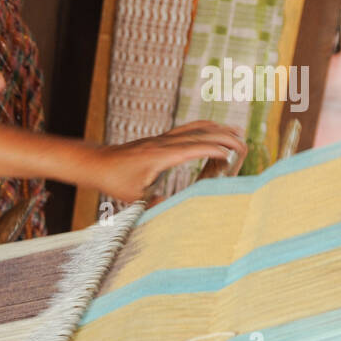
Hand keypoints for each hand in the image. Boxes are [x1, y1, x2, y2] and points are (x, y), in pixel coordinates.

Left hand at [95, 121, 246, 202]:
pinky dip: (203, 128)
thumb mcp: (133, 197)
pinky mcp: (159, 139)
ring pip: (194, 127)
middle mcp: (163, 143)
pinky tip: (212, 131)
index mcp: (160, 155)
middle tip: (243, 143)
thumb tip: (169, 213)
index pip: (193, 148)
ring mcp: (161, 139)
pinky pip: (186, 129)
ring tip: (236, 131)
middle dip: (223, 136)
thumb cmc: (114, 180)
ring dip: (216, 128)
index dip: (214, 150)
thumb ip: (153, 204)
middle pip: (199, 134)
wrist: (97, 163)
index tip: (231, 155)